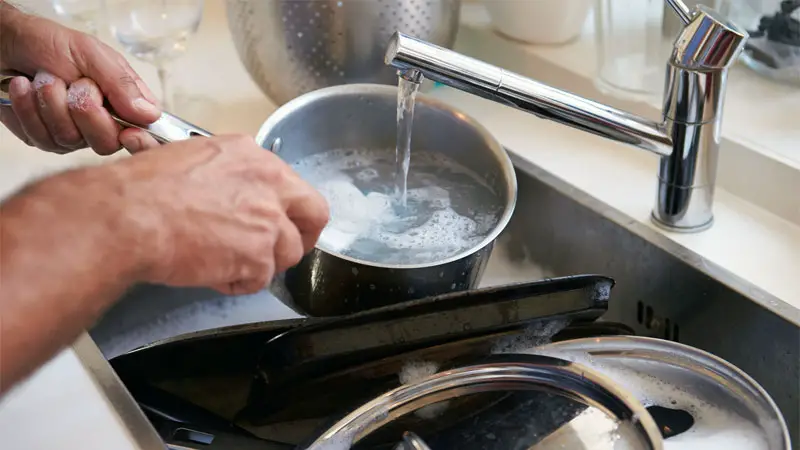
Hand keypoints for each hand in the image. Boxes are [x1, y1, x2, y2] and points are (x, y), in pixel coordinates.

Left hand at [0, 2, 159, 154]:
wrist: (4, 44)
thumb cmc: (48, 43)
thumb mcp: (91, 53)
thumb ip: (121, 83)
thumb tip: (150, 114)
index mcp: (124, 101)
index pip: (146, 133)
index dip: (142, 141)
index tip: (128, 133)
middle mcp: (102, 122)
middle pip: (107, 142)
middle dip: (85, 110)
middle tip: (75, 85)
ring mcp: (73, 134)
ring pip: (70, 139)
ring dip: (51, 102)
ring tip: (44, 78)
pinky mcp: (44, 138)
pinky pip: (41, 137)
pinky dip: (28, 108)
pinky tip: (24, 88)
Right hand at [111, 134, 328, 293]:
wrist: (129, 216)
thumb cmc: (144, 190)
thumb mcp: (193, 159)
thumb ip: (228, 176)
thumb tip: (232, 194)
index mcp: (253, 157)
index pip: (293, 184)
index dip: (287, 208)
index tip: (280, 219)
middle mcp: (269, 184)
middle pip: (313, 214)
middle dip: (303, 236)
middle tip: (283, 251)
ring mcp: (268, 221)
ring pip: (288, 253)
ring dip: (262, 264)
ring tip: (227, 263)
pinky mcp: (258, 256)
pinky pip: (260, 279)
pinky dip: (238, 282)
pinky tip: (213, 273)